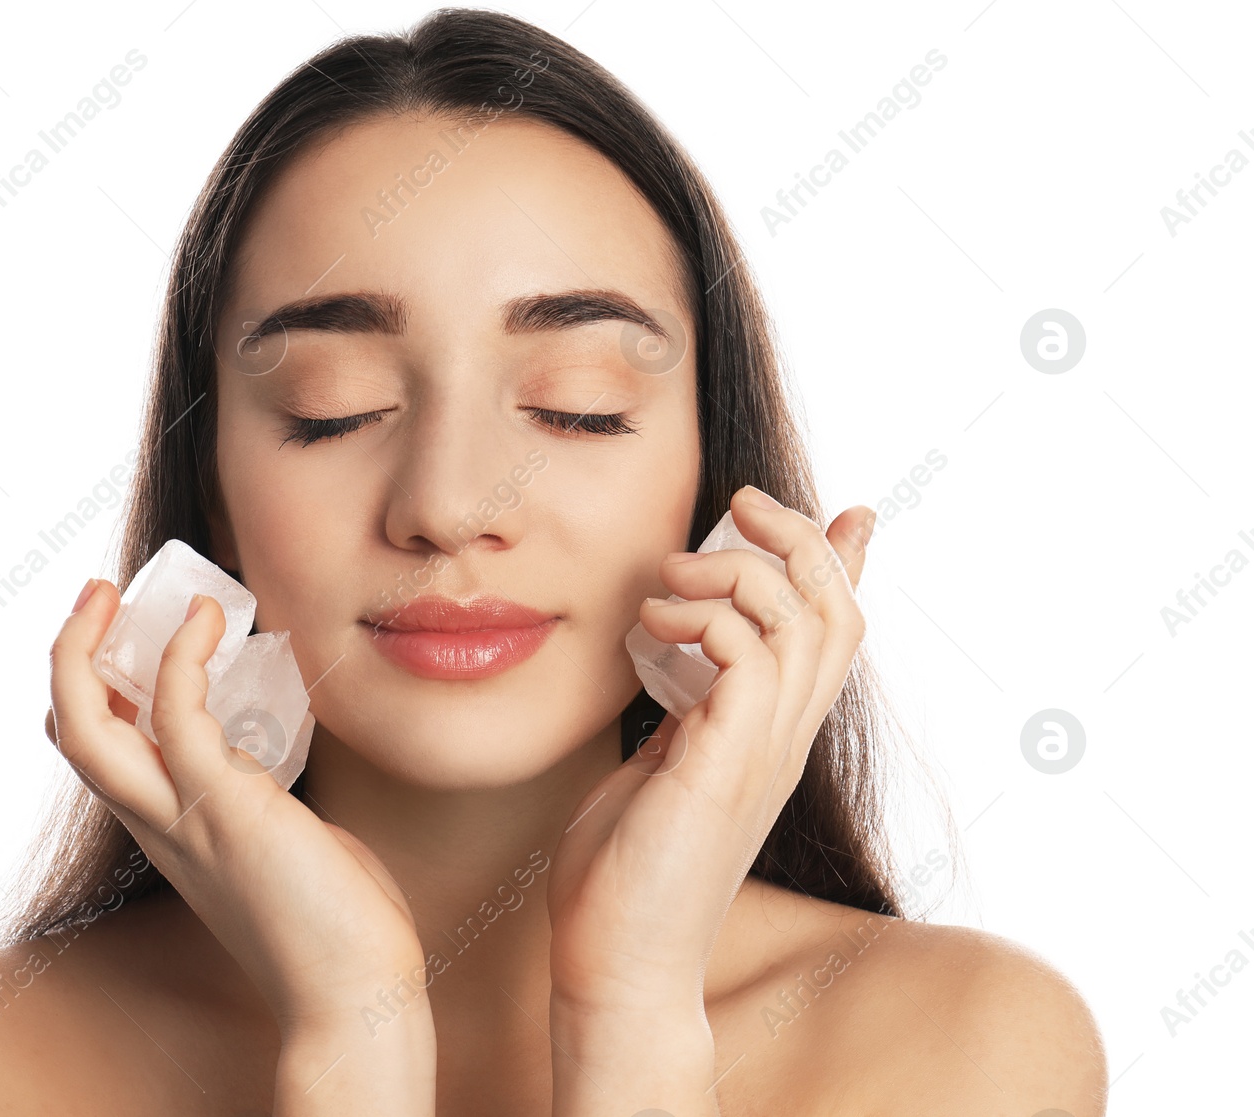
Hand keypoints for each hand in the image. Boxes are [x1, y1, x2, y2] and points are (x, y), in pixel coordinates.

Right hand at [46, 581, 428, 1038]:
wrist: (354, 991)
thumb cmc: (336, 923)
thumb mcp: (280, 844)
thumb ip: (261, 806)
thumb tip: (272, 777)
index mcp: (170, 832)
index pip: (99, 755)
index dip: (89, 693)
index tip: (116, 636)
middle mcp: (160, 825)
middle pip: (70, 734)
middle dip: (69, 656)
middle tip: (97, 595)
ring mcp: (185, 818)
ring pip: (86, 730)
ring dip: (84, 649)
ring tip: (113, 591)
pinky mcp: (227, 806)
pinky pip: (177, 716)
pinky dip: (182, 657)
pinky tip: (209, 619)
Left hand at [546, 487, 875, 1017]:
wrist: (618, 962)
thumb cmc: (626, 871)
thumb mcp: (661, 765)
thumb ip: (684, 714)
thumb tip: (682, 668)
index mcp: (772, 736)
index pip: (835, 636)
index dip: (847, 566)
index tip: (845, 511)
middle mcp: (783, 739)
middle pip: (837, 610)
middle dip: (798, 539)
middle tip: (739, 505)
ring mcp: (762, 751)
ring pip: (802, 620)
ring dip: (735, 572)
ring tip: (669, 580)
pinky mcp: (726, 762)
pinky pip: (747, 655)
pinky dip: (702, 618)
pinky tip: (652, 625)